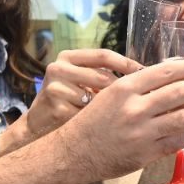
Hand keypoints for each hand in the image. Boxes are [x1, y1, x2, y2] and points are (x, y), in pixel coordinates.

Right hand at [0, 49, 137, 154]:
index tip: (145, 72)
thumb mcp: (80, 82)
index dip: (126, 63)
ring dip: (108, 110)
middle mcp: (59, 68)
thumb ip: (101, 75)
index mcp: (67, 57)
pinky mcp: (57, 109)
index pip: (103, 55)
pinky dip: (97, 123)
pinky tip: (98, 128)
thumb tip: (142, 75)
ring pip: (98, 98)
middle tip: (138, 102)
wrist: (38, 126)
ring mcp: (56, 88)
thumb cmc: (67, 102)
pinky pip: (89, 116)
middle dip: (122, 92)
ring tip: (111, 117)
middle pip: (103, 77)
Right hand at [61, 59, 183, 179]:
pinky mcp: (147, 153)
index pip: (169, 70)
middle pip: (183, 91)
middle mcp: (135, 107)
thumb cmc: (93, 121)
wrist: (73, 152)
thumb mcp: (113, 93)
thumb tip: (176, 77)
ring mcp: (142, 132)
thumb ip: (142, 86)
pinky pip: (180, 140)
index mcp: (126, 87)